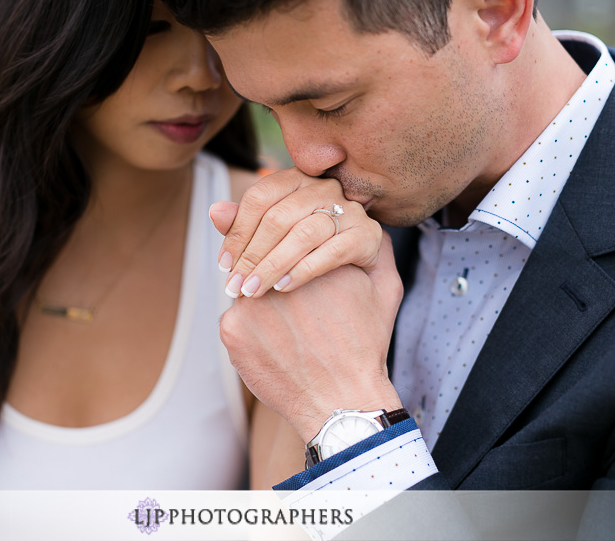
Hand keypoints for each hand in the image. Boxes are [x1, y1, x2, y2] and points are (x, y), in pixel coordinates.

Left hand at [212, 167, 382, 298]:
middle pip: (279, 216)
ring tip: (254, 291)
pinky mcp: (370, 236)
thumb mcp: (275, 247)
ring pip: (303, 232)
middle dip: (252, 254)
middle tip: (236, 286)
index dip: (238, 231)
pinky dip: (304, 269)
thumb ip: (249, 228)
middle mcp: (325, 188)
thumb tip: (216, 212)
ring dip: (273, 264)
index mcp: (298, 181)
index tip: (224, 265)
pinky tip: (284, 287)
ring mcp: (351, 210)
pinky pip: (332, 250)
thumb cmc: (306, 274)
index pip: (260, 197)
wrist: (348, 319)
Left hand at [219, 232, 403, 441]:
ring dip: (260, 303)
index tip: (301, 279)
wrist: (343, 401)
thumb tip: (343, 213)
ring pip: (245, 284)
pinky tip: (274, 349)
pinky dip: (249, 331)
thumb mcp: (382, 287)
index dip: (290, 252)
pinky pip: (234, 318)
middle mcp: (281, 268)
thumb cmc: (364, 344)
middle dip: (269, 272)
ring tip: (287, 333)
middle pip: (262, 255)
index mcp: (318, 253)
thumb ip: (371, 243)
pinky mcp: (233, 326)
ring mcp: (253, 298)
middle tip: (295, 312)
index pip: (287, 233)